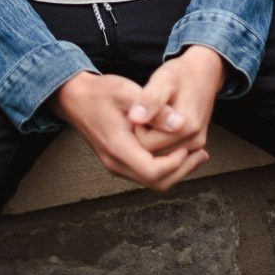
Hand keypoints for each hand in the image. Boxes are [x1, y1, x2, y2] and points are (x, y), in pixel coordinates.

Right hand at [50, 70, 203, 192]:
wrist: (74, 97)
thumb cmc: (100, 92)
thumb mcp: (128, 92)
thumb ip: (154, 108)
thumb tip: (180, 124)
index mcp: (118, 148)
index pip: (154, 172)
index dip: (177, 163)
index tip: (189, 145)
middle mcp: (115, 163)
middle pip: (156, 182)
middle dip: (181, 170)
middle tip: (200, 154)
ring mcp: (115, 165)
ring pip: (151, 181)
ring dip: (175, 170)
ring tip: (194, 153)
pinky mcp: (117, 162)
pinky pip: (145, 173)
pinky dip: (163, 166)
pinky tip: (176, 150)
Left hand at [127, 46, 226, 175]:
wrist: (203, 74)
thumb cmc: (180, 75)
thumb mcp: (163, 79)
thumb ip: (149, 100)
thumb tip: (135, 118)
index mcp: (184, 126)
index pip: (145, 143)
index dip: (138, 127)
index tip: (143, 108)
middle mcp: (193, 140)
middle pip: (153, 152)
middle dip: (145, 134)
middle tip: (149, 111)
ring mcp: (196, 145)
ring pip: (161, 155)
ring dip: (154, 138)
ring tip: (157, 116)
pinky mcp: (196, 145)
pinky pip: (170, 153)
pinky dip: (163, 142)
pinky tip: (163, 124)